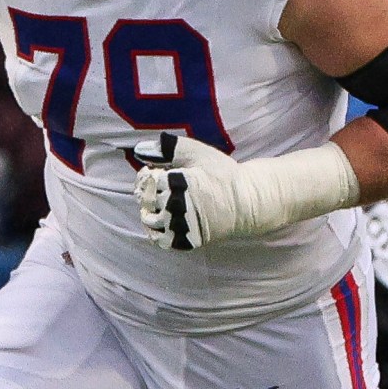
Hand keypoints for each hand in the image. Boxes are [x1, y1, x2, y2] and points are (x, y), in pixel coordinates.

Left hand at [134, 133, 245, 250]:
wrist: (247, 204)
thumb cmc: (224, 176)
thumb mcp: (199, 153)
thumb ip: (169, 148)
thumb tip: (139, 150)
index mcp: (176, 182)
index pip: (146, 179)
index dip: (150, 174)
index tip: (161, 172)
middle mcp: (175, 205)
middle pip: (146, 199)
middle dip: (151, 192)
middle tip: (166, 188)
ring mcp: (180, 225)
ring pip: (149, 220)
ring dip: (151, 210)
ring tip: (165, 204)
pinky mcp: (186, 241)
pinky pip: (159, 239)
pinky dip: (157, 231)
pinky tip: (166, 221)